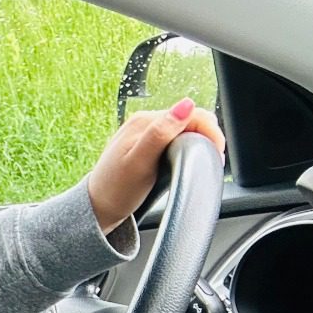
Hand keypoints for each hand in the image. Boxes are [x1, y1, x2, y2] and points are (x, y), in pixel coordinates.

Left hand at [86, 98, 225, 233]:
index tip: (216, 155)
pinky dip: (186, 148)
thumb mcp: (140, 163)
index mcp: (145, 121)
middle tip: (210, 162)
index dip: (210, 132)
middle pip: (190, 119)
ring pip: (184, 129)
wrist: (96, 208)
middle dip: (206, 137)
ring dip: (197, 142)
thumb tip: (186, 105)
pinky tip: (185, 161)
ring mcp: (145, 132)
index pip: (192, 114)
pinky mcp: (145, 143)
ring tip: (201, 162)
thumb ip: (161, 134)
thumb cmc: (115, 190)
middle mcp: (145, 121)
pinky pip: (174, 138)